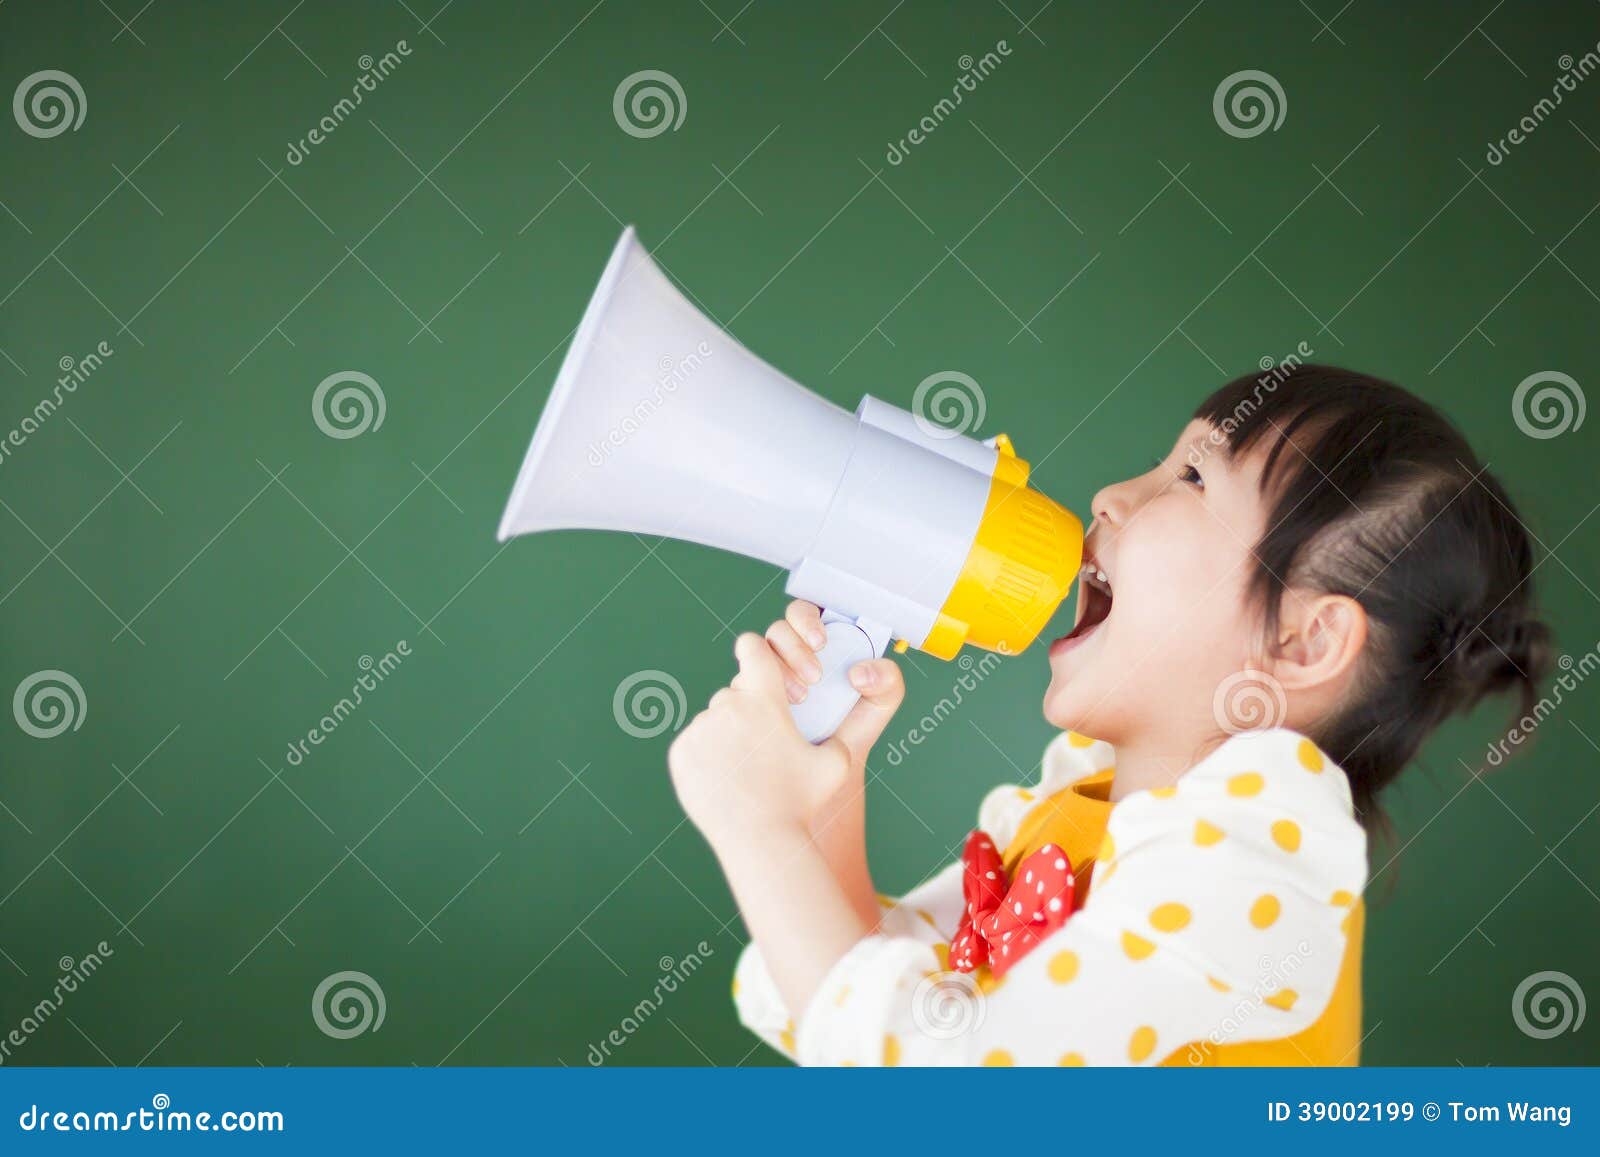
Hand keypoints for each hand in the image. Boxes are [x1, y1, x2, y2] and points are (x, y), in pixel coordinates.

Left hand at [668, 603, 906, 847]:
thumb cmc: (801, 802)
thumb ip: (837, 733)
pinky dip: (706, 756)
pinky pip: (694, 743)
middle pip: (735, 693)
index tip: (764, 669)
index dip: (759, 654)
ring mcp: (700, 729)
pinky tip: (725, 778)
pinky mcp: (681, 752)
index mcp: (764, 699)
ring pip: (713, 720)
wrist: (760, 840)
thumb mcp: (836, 764)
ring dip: (726, 734)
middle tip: (763, 744)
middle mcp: (727, 706)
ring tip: (744, 768)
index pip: (754, 648)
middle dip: (748, 711)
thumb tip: (839, 721)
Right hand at [762, 600, 905, 774]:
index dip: (808, 619)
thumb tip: (860, 673)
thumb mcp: (880, 704)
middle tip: (815, 676)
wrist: (823, 769)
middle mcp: (791, 654)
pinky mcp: (750, 692)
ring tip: (801, 698)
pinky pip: (744, 678)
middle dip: (794, 647)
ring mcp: (768, 673)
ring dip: (779, 668)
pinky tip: (777, 706)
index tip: (820, 641)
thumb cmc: (852, 730)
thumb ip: (888, 681)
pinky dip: (757, 685)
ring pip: (759, 650)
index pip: (807, 614)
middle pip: (780, 628)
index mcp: (822, 644)